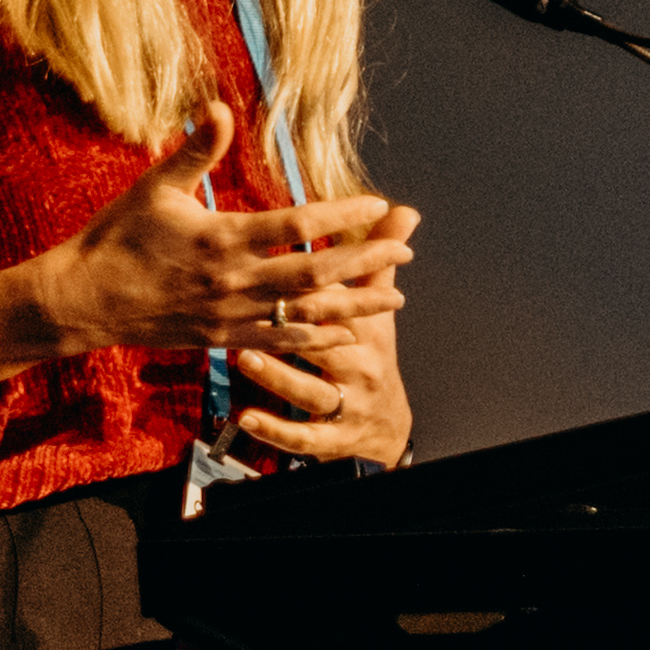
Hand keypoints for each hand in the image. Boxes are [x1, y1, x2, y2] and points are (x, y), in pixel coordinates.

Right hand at [0, 109, 417, 394]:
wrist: (83, 300)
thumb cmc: (116, 237)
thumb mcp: (155, 187)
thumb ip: (196, 150)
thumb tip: (220, 108)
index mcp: (221, 237)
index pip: (299, 224)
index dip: (344, 215)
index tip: (378, 205)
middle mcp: (234, 280)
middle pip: (317, 273)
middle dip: (367, 262)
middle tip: (407, 250)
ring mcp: (231, 315)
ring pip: (307, 313)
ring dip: (356, 305)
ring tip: (396, 299)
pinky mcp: (223, 339)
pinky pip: (280, 341)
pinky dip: (317, 337)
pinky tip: (345, 333)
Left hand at [229, 263, 415, 464]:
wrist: (387, 429)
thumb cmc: (369, 354)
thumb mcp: (379, 311)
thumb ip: (378, 260)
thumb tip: (406, 210)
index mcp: (363, 329)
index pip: (343, 297)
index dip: (326, 274)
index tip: (297, 250)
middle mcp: (356, 365)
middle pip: (328, 340)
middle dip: (299, 323)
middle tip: (259, 305)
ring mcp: (343, 404)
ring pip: (310, 390)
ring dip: (279, 375)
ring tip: (245, 357)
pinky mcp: (328, 439)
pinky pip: (300, 436)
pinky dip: (274, 428)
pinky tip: (244, 418)